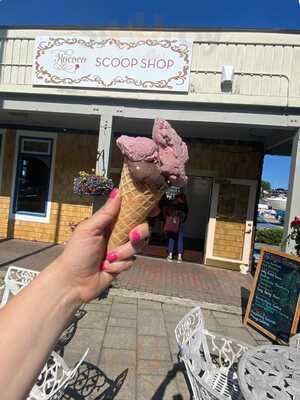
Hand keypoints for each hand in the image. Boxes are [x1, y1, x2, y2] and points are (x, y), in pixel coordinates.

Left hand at [56, 188, 148, 302]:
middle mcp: (117, 234)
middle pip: (141, 227)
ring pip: (138, 246)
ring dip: (124, 252)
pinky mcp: (122, 264)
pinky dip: (119, 265)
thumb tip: (117, 192)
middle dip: (139, 232)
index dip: (143, 209)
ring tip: (109, 257)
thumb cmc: (76, 253)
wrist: (74, 282)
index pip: (130, 211)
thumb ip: (106, 212)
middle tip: (132, 235)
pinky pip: (131, 261)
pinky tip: (106, 267)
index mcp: (109, 222)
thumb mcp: (89, 229)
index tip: (153, 209)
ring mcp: (121, 249)